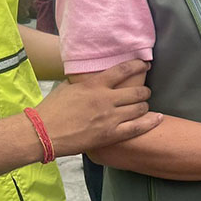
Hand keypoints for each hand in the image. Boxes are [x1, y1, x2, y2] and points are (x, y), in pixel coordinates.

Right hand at [35, 60, 161, 155]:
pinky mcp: (110, 135)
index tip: (145, 65)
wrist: (42, 133)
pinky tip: (158, 118)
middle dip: (144, 90)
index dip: (138, 66)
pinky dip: (150, 122)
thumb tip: (92, 78)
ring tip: (143, 106)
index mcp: (95, 85)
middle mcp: (106, 99)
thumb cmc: (51, 109)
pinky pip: (137, 128)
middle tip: (144, 92)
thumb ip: (85, 82)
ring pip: (139, 108)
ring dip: (144, 105)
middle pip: (137, 91)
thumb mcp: (68, 88)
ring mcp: (110, 118)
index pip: (124, 70)